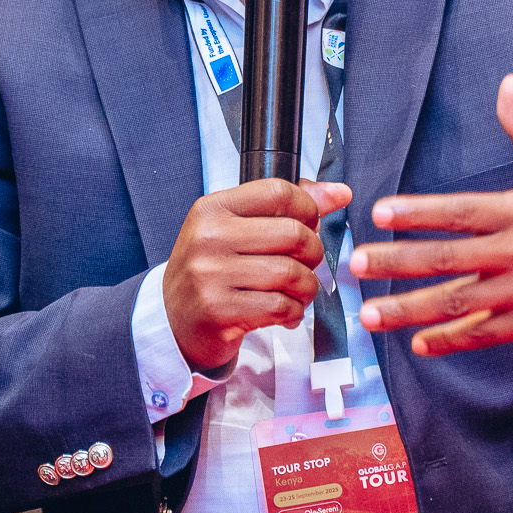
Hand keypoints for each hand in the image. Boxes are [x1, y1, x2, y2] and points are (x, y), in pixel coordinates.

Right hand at [163, 178, 351, 372]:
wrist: (174, 321)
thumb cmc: (211, 271)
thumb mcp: (235, 229)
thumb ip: (284, 208)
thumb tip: (338, 193)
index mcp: (213, 209)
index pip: (278, 192)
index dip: (309, 207)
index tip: (313, 222)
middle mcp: (209, 237)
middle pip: (293, 233)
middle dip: (313, 252)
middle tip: (306, 263)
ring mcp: (211, 274)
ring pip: (292, 273)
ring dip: (306, 287)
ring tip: (296, 292)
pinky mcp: (219, 310)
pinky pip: (281, 306)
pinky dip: (293, 312)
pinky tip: (285, 312)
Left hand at [347, 75, 512, 356]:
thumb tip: (508, 83)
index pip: (459, 212)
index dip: (418, 213)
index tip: (380, 214)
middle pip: (447, 259)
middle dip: (397, 263)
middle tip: (356, 265)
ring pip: (457, 302)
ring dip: (409, 310)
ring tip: (371, 314)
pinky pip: (483, 332)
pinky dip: (450, 340)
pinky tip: (419, 344)